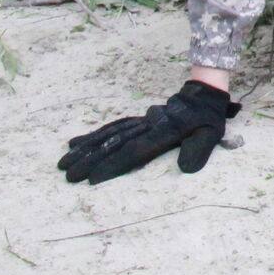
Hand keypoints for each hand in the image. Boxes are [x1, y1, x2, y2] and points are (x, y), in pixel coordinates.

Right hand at [57, 81, 239, 184]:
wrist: (202, 95)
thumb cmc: (206, 120)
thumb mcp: (210, 135)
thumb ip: (198, 150)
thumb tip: (186, 168)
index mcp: (162, 135)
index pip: (133, 153)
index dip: (113, 165)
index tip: (92, 179)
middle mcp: (145, 128)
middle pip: (113, 146)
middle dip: (89, 161)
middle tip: (67, 175)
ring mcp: (138, 123)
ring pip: (108, 136)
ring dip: (85, 150)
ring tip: (64, 162)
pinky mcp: (135, 121)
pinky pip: (112, 128)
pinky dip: (93, 136)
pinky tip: (75, 144)